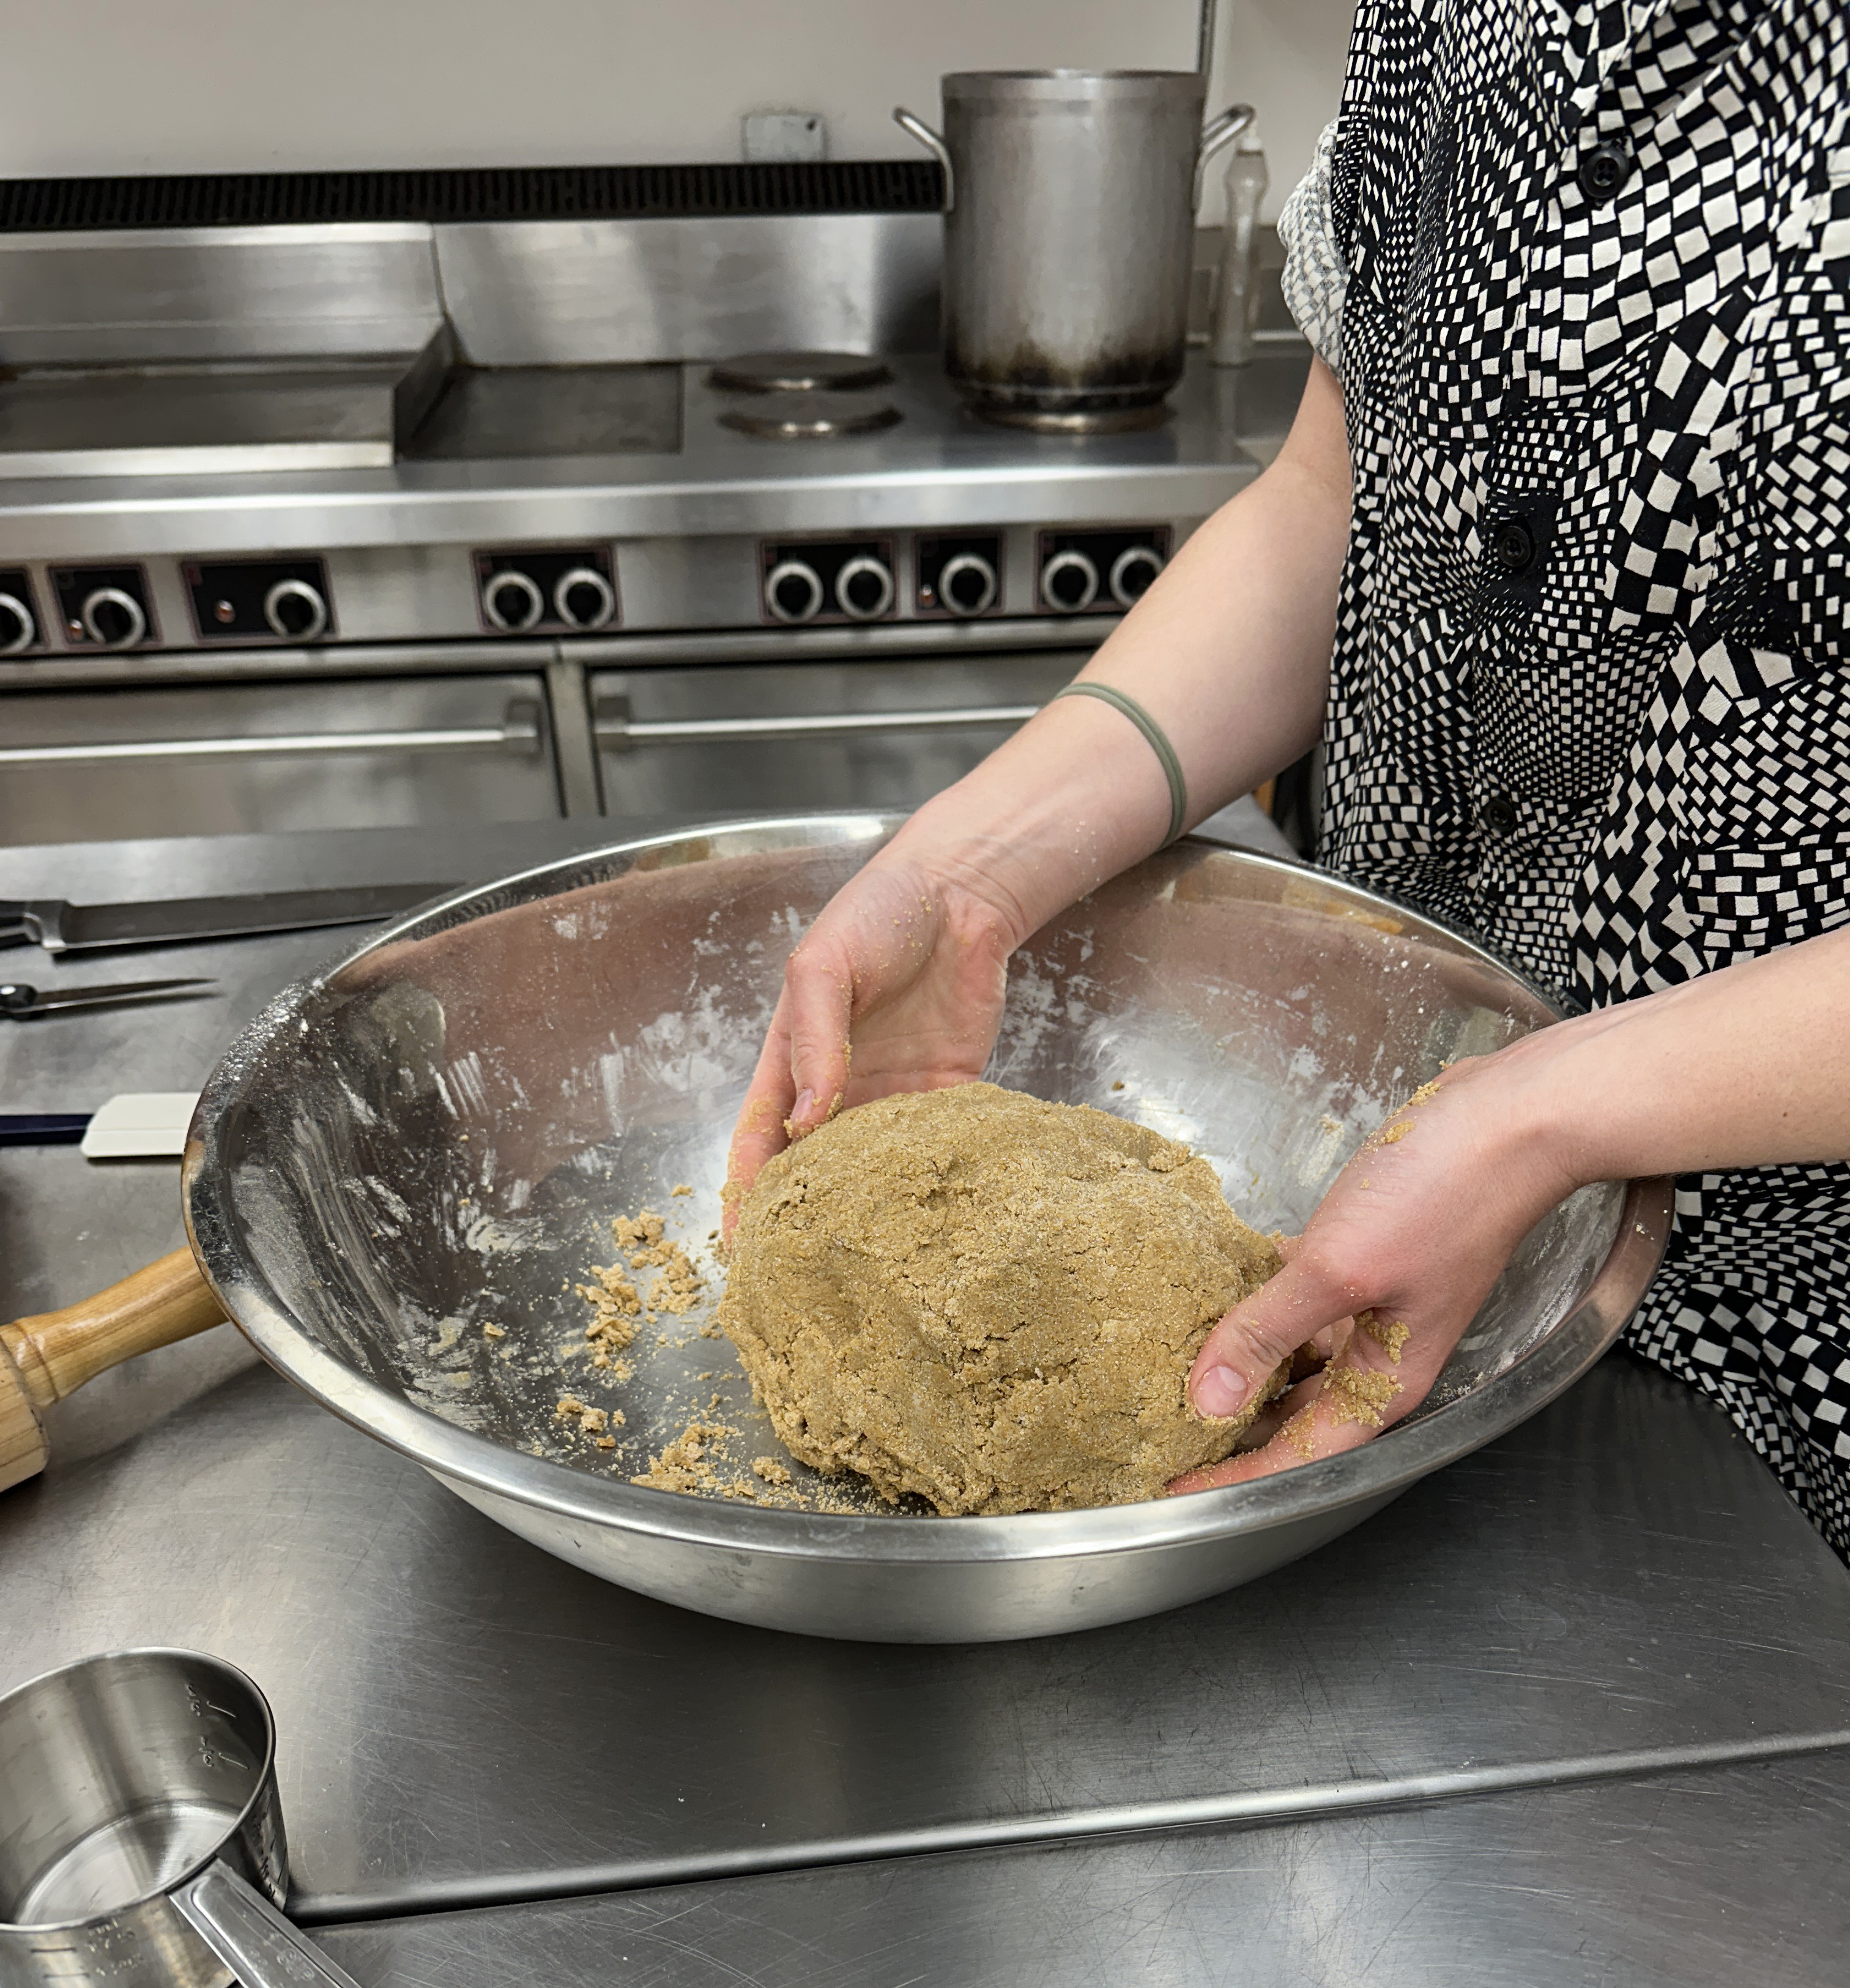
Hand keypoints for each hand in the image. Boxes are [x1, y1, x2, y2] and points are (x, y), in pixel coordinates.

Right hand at [724, 848, 1022, 1228]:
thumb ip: (815, 1040)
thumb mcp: (823, 967)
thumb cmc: (876, 912)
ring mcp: (895, 1095)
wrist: (960, 892)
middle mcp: (840, 1088)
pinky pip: (938, 1146)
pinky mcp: (950, 1093)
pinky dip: (936, 1178)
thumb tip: (808, 1119)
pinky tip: (937, 1215)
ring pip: (875, 1170)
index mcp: (792, 1060)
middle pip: (814, 1168)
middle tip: (801, 1276)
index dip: (746, 1192)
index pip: (760, 1139)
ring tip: (868, 1263)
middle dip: (803, 1219)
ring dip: (870, 1210)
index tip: (740, 1245)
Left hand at [1170, 1039, 1579, 1490]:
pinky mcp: (1363, 1252)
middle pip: (1291, 1407)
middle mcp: (1376, 1351)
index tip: (1173, 1483)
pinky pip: (1299, 1291)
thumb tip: (1209, 1399)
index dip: (1235, 1473)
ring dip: (1239, 1353)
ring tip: (1169, 1358)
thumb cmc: (1446, 1197)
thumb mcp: (1340, 1272)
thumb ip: (1270, 1333)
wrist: (1508, 1121)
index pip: (1298, 1452)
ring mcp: (1372, 1301)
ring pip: (1292, 1348)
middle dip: (1230, 1421)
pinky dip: (1259, 1293)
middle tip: (1160, 1425)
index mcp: (1381, 1380)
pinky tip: (1215, 1283)